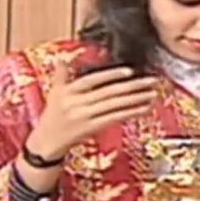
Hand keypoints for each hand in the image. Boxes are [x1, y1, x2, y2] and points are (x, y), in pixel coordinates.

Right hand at [27, 61, 159, 160]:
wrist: (47, 142)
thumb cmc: (53, 116)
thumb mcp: (54, 93)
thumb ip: (61, 75)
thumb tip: (62, 58)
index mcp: (69, 91)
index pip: (92, 80)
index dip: (111, 75)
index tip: (129, 71)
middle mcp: (77, 103)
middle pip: (109, 92)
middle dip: (133, 86)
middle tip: (152, 81)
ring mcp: (85, 117)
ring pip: (114, 106)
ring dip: (136, 99)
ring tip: (152, 94)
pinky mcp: (92, 128)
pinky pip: (115, 119)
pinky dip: (131, 113)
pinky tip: (144, 109)